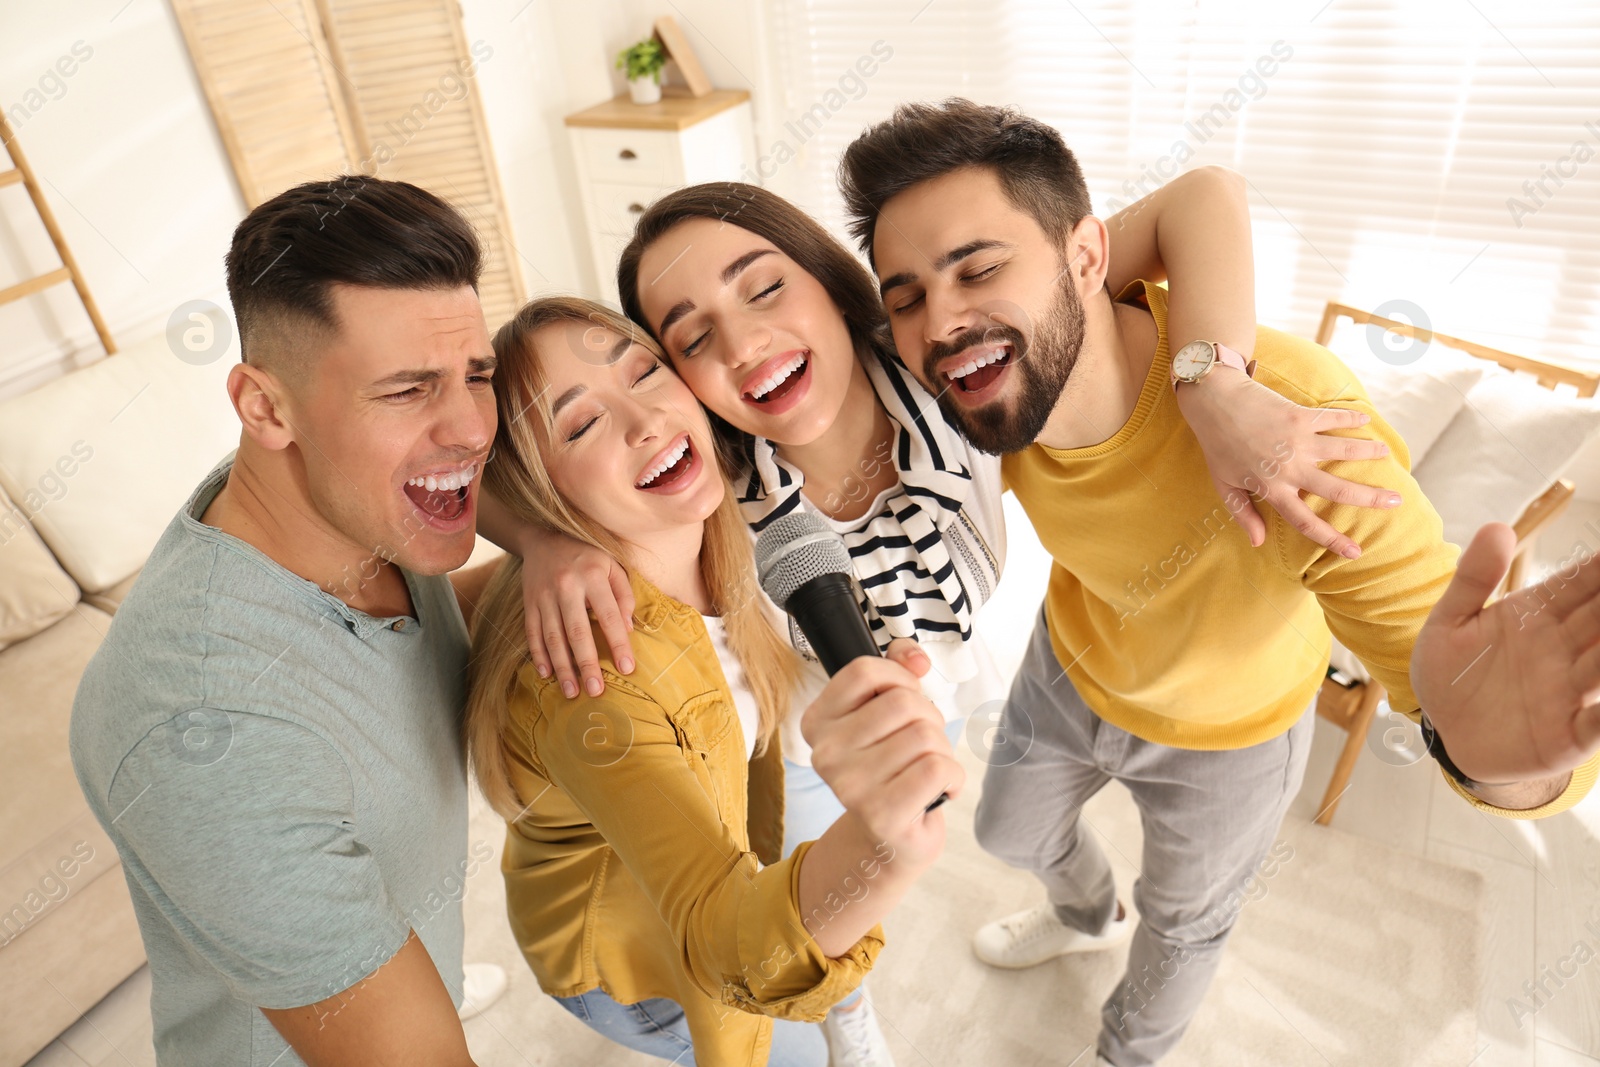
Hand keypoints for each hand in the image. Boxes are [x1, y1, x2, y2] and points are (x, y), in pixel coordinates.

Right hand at [519, 528, 634, 698]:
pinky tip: (547, 674)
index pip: (609, 615)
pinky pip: (532, 632)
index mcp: (592, 575)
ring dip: (563, 667)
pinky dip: (539, 654)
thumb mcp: (612, 565)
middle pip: (578, 631)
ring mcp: (544, 595)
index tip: (627, 668)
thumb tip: (628, 629)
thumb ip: (624, 594)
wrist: (544, 538)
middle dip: (587, 664)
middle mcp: (566, 586)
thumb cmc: (587, 556)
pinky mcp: (529, 602)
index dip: (618, 643)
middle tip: (596, 691)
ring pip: (553, 637)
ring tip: (573, 691)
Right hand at [801, 639, 963, 866]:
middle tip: (921, 744)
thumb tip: (915, 658)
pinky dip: (953, 776)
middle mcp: (825, 754)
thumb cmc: (890, 768)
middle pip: (903, 702)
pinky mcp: (882, 815)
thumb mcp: (885, 714)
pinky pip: (937, 768)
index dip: (898, 677)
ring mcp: (850, 786)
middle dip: (928, 718)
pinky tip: (942, 789)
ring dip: (941, 750)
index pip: (864, 671)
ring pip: (925, 735)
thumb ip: (897, 672)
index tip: (905, 697)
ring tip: (926, 770)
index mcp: (818, 722)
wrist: (888, 839)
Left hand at [1176, 366, 1398, 557]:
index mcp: (1272, 490)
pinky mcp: (1300, 416)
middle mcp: (1290, 469)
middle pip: (1338, 490)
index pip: (1306, 523)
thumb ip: (1243, 514)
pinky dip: (1351, 419)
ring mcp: (1297, 441)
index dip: (1332, 540)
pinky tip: (1365, 419)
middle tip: (1396, 501)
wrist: (1214, 402)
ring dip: (1368, 452)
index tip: (1355, 552)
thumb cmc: (1217, 446)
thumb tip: (1258, 543)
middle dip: (1370, 498)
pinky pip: (1333, 419)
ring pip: (1344, 450)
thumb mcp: (1223, 485)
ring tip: (1386, 455)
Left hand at [1412, 523, 1599, 785]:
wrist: (1443, 735)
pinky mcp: (1570, 733)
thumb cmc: (1451, 675)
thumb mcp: (1450, 624)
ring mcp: (1570, 692)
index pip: (1581, 586)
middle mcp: (1563, 650)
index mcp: (1538, 617)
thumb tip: (1498, 527)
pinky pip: (1598, 722)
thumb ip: (1473, 579)